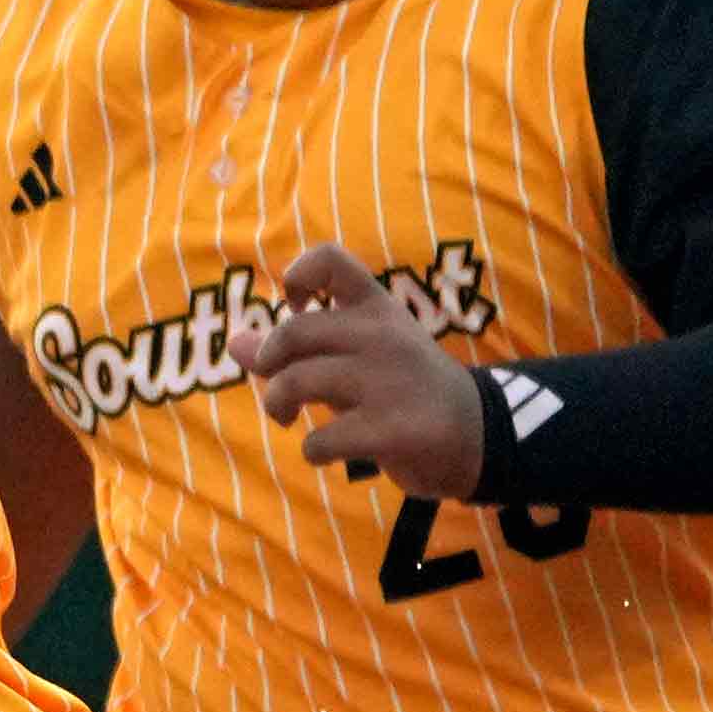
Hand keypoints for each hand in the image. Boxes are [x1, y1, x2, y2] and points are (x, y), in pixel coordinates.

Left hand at [231, 246, 485, 497]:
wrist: (478, 435)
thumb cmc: (405, 388)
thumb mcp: (358, 355)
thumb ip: (301, 347)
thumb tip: (234, 342)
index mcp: (377, 309)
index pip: (331, 259)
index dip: (296, 276)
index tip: (295, 306)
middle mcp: (383, 336)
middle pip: (294, 332)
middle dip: (268, 363)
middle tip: (278, 387)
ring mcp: (389, 381)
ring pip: (296, 382)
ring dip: (277, 406)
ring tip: (287, 419)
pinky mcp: (393, 429)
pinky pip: (320, 440)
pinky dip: (312, 451)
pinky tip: (325, 452)